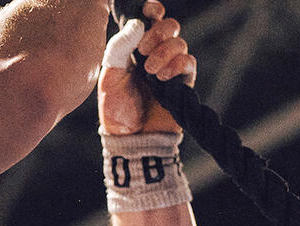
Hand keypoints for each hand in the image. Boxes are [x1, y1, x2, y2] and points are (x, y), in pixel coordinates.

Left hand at [98, 1, 196, 135]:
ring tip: (149, 71)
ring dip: (164, 52)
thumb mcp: (110, 75)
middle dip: (158, 32)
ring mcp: (171, 67)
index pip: (150, 18)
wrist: (131, 138)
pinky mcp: (183, 83)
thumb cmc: (116, 108)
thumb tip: (138, 23)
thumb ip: (120, 47)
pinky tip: (162, 78)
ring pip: (180, 42)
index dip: (153, 9)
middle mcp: (155, 53)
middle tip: (143, 50)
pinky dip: (176, 65)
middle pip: (170, 25)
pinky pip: (189, 61)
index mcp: (136, 47)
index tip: (149, 11)